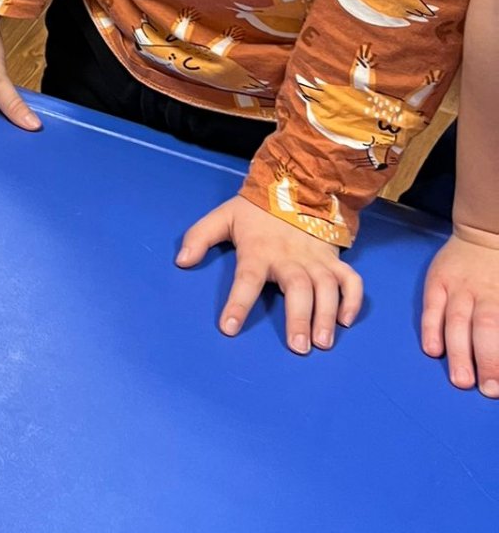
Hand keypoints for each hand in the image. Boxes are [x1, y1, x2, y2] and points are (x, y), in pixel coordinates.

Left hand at [177, 194, 362, 353]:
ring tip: (322, 342)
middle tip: (298, 347)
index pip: (247, 279)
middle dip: (299, 318)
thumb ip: (199, 237)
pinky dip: (352, 300)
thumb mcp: (222, 216)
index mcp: (259, 250)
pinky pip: (350, 280)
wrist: (296, 185)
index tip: (230, 328)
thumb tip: (181, 261)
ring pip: (326, 288)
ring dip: (326, 315)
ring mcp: (316, 258)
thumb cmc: (256, 210)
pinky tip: (347, 321)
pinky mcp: (334, 259)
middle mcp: (290, 257)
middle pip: (297, 288)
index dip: (238, 303)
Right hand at [421, 228, 498, 394]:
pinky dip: (431, 329)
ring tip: (461, 380)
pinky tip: (433, 350)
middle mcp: (485, 293)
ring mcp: (458, 288)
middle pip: (486, 328)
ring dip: (459, 353)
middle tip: (487, 389)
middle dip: (486, 360)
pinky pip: (432, 308)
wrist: (485, 232)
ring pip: (457, 322)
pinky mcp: (437, 282)